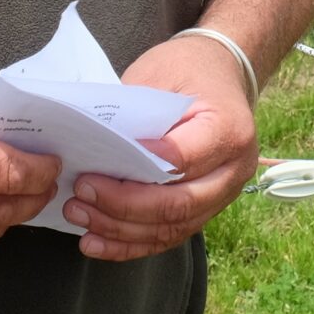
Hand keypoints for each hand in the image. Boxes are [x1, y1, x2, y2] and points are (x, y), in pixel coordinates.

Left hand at [65, 34, 259, 260]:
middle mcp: (234, 169)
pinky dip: (131, 244)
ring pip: (172, 228)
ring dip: (122, 230)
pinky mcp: (207, 209)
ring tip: (80, 217)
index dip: (140, 168)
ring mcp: (224, 194)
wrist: (220, 72)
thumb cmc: (187, 68)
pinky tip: (98, 243)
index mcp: (228, 128)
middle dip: (124, 205)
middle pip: (179, 204)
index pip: (183, 159)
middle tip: (81, 193)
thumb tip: (94, 147)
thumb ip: (135, 113)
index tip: (96, 166)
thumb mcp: (159, 73)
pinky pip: (169, 236)